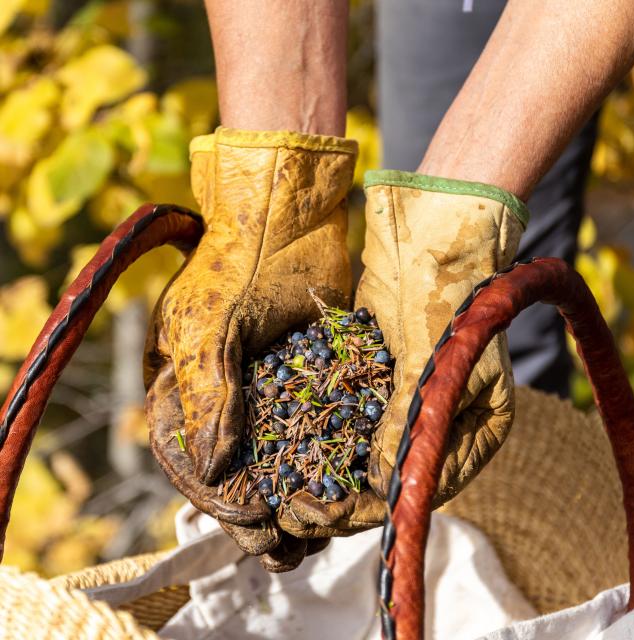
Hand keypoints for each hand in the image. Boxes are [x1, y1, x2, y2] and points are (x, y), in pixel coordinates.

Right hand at [144, 127, 355, 566]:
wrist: (287, 206)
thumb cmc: (239, 256)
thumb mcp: (212, 323)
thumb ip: (208, 394)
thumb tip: (210, 472)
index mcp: (181, 378)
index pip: (187, 454)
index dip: (217, 492)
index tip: (253, 515)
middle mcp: (218, 386)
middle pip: (228, 464)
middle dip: (253, 506)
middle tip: (284, 544)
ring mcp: (261, 379)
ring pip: (268, 451)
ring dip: (286, 491)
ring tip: (311, 531)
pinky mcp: (302, 368)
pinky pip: (305, 422)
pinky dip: (316, 455)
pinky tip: (336, 482)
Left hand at [276, 170, 527, 537]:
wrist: (435, 231)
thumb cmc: (453, 294)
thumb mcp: (436, 363)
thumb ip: (408, 424)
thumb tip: (379, 484)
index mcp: (475, 426)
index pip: (423, 483)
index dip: (375, 506)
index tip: (328, 517)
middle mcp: (441, 417)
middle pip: (390, 471)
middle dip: (344, 492)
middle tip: (294, 510)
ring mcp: (407, 394)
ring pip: (365, 445)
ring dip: (328, 465)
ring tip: (284, 487)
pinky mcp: (377, 369)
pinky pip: (350, 409)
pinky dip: (324, 426)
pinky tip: (288, 444)